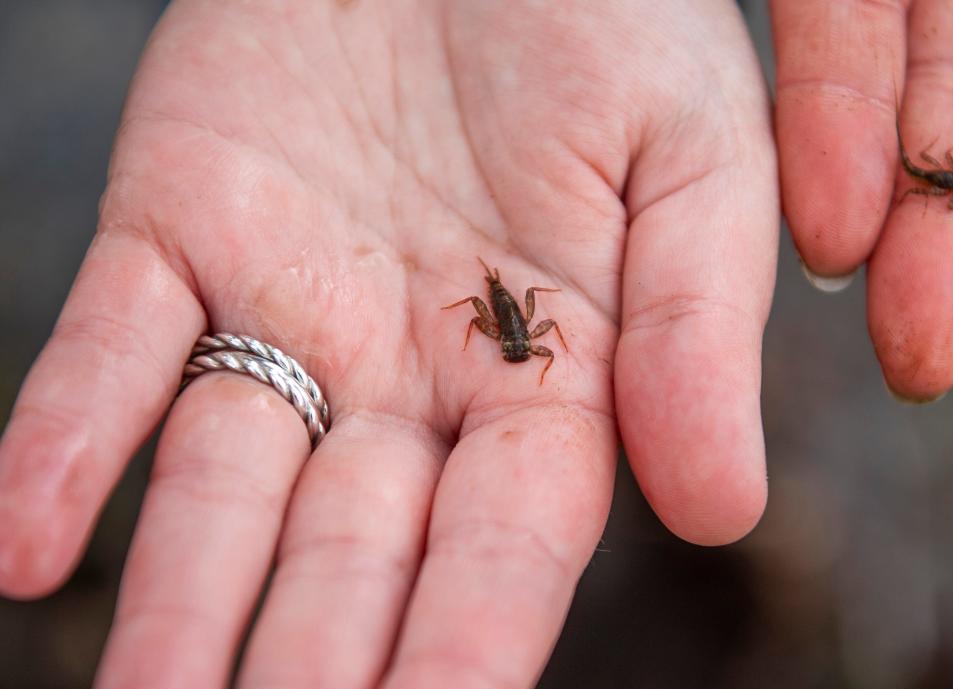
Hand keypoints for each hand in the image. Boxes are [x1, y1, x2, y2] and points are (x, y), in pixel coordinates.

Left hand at [0, 0, 775, 685]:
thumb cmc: (612, 15)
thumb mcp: (696, 154)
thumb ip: (695, 329)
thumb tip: (723, 510)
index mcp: (551, 377)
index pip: (507, 547)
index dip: (466, 647)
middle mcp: (410, 378)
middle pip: (350, 555)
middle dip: (311, 669)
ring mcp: (289, 308)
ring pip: (221, 489)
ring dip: (173, 607)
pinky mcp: (182, 224)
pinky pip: (111, 351)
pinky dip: (63, 444)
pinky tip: (23, 549)